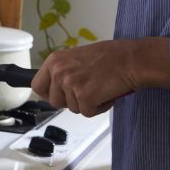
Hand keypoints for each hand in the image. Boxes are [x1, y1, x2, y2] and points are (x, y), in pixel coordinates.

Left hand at [32, 37, 169, 116]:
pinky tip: (106, 93)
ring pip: (72, 108)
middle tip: (88, 90)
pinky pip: (87, 112)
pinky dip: (99, 108)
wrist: (131, 59)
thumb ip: (63, 71)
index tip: (60, 95)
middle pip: (54, 102)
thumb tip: (53, 88)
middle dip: (71, 101)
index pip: (37, 86)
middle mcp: (59, 71)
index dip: (49, 94)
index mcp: (54, 61)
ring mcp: (70, 84)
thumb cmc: (110, 57)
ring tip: (100, 87)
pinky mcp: (84, 96)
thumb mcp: (77, 58)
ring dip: (87, 103)